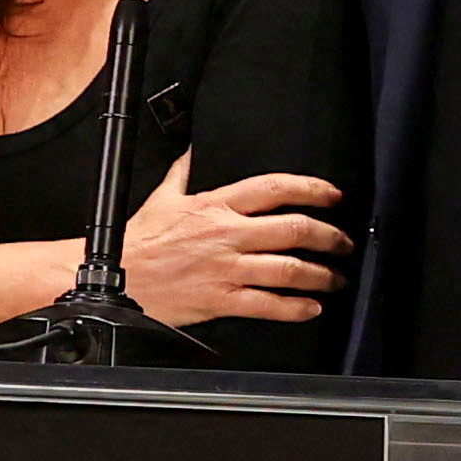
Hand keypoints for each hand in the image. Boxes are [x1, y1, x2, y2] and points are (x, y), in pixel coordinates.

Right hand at [122, 151, 346, 332]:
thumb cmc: (138, 241)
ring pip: (288, 269)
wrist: (117, 278)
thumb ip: (183, 173)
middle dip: (329, 236)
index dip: (311, 189)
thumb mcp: (162, 198)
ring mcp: (226, 268)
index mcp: (216, 205)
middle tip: (344, 242)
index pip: (274, 188)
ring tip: (336, 278)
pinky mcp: (221, 299)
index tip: (333, 195)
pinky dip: (295, 308)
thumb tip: (192, 151)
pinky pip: (268, 305)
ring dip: (321, 274)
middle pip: (293, 229)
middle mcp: (227, 235)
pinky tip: (311, 307)